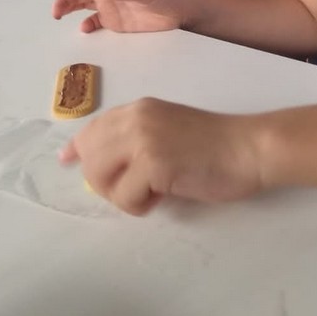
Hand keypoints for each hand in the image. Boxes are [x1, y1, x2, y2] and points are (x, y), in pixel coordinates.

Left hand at [59, 98, 263, 214]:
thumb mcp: (169, 130)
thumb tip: (107, 166)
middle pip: (89, 155)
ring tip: (150, 194)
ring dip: (121, 195)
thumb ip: (138, 140)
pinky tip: (164, 197)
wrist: (249, 148)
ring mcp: (142, 139)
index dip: (77, 148)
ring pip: (100, 177)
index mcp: (138, 109)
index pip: (93, 127)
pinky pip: (126, 197)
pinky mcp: (153, 163)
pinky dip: (140, 206)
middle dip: (103, 182)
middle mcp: (135, 118)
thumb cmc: (217, 145)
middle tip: (133, 191)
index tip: (67, 159)